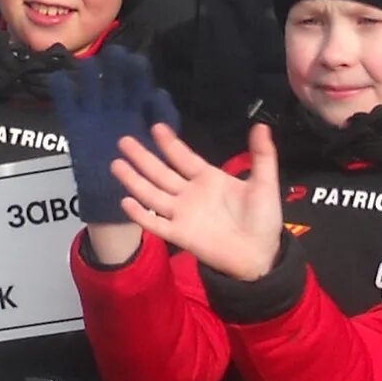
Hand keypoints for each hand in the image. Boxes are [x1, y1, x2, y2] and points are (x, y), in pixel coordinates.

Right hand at [46, 51, 179, 223]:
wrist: (115, 198)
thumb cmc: (141, 173)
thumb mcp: (160, 145)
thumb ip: (163, 120)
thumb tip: (158, 93)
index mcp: (137, 111)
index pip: (137, 85)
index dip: (136, 73)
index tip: (136, 61)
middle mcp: (115, 109)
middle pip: (114, 83)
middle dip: (114, 68)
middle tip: (113, 55)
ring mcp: (94, 117)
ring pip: (91, 90)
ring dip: (89, 76)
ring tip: (88, 65)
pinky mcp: (76, 127)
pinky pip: (67, 107)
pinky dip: (62, 93)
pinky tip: (60, 79)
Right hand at [109, 119, 284, 283]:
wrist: (261, 254)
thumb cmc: (263, 219)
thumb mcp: (265, 183)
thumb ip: (262, 155)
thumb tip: (261, 125)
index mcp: (209, 179)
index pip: (184, 157)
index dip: (170, 143)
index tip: (156, 127)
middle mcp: (190, 194)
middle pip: (160, 172)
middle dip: (143, 157)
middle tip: (124, 140)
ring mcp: (182, 214)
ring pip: (152, 194)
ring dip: (134, 180)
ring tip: (116, 164)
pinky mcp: (179, 235)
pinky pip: (156, 223)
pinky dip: (140, 214)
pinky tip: (126, 201)